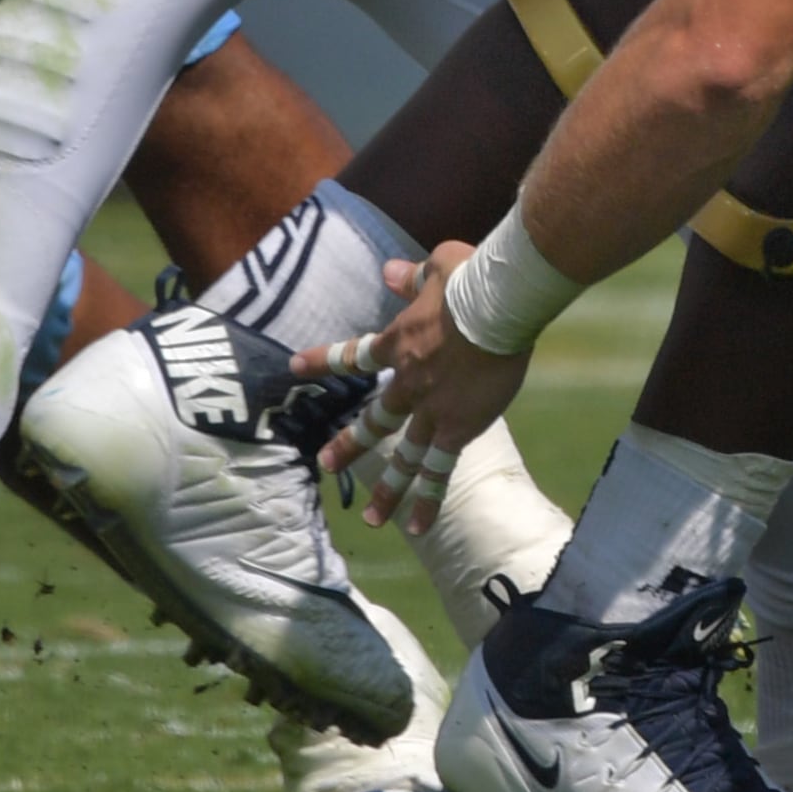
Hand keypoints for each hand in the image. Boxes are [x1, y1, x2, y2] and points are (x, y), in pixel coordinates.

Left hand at [295, 248, 533, 532]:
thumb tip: (389, 272)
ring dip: (387, 488)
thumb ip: (409, 276)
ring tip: (372, 517)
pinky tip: (417, 526)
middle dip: (350, 443)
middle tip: (327, 464)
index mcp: (397, 342)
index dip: (323, 360)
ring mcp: (430, 409)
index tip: (294, 366)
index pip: (352, 355)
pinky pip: (439, 470)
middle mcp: (407, 381)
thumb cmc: (473, 279)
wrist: (498, 304)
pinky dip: (428, 498)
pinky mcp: (458, 427)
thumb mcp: (436, 265)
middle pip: (374, 419)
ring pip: (403, 455)